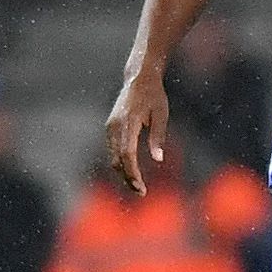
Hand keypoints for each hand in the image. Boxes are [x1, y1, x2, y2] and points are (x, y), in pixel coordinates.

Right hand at [105, 74, 168, 196]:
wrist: (138, 78)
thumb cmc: (154, 96)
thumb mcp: (161, 114)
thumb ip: (158, 137)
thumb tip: (158, 160)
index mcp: (127, 122)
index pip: (127, 154)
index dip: (133, 173)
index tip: (141, 187)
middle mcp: (114, 126)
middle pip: (117, 159)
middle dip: (128, 178)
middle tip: (141, 192)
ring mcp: (109, 127)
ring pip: (113, 157)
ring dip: (123, 173)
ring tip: (138, 186)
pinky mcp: (110, 128)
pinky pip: (113, 150)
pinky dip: (120, 163)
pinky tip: (131, 173)